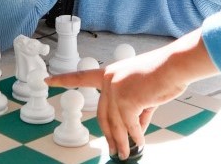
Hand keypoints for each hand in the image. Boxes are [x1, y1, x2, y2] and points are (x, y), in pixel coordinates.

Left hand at [47, 29, 218, 159]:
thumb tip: (133, 132)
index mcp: (109, 73)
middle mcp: (108, 79)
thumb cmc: (163, 75)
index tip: (46, 79)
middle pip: (102, 115)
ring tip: (125, 154)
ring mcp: (115, 90)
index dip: (63, 80)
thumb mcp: (143, 92)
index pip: (81, 76)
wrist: (174, 66)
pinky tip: (140, 143)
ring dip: (121, 142)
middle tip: (114, 150)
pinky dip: (135, 137)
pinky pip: (129, 126)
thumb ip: (135, 110)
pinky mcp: (126, 100)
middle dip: (109, 136)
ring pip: (115, 124)